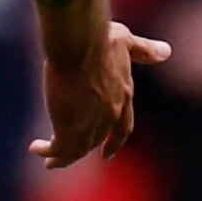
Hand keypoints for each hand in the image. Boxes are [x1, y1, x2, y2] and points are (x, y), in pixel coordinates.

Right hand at [28, 21, 170, 168]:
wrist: (81, 45)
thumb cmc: (101, 39)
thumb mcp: (127, 42)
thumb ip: (144, 50)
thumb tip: (166, 52)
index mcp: (124, 95)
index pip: (122, 127)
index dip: (114, 142)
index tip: (107, 154)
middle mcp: (110, 113)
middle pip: (95, 140)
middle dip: (80, 149)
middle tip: (63, 155)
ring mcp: (90, 121)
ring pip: (77, 149)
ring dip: (62, 157)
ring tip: (48, 161)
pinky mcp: (69, 124)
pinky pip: (59, 148)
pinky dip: (49, 152)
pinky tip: (36, 148)